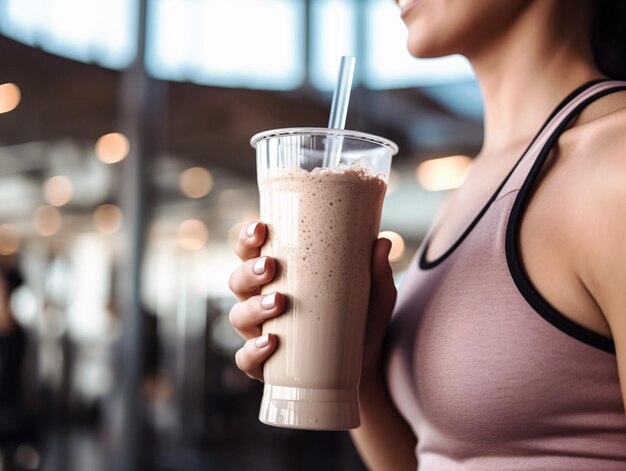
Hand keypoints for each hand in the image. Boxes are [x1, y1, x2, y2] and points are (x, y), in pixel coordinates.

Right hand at [227, 221, 396, 387]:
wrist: (366, 368)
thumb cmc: (361, 321)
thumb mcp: (374, 294)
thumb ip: (376, 270)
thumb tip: (382, 241)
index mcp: (278, 278)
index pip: (252, 253)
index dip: (247, 239)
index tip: (261, 227)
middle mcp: (260, 302)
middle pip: (238, 281)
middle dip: (248, 270)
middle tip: (270, 266)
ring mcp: (259, 334)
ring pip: (238, 316)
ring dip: (252, 307)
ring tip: (278, 302)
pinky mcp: (264, 366)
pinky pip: (245, 360)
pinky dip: (252, 351)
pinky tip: (270, 343)